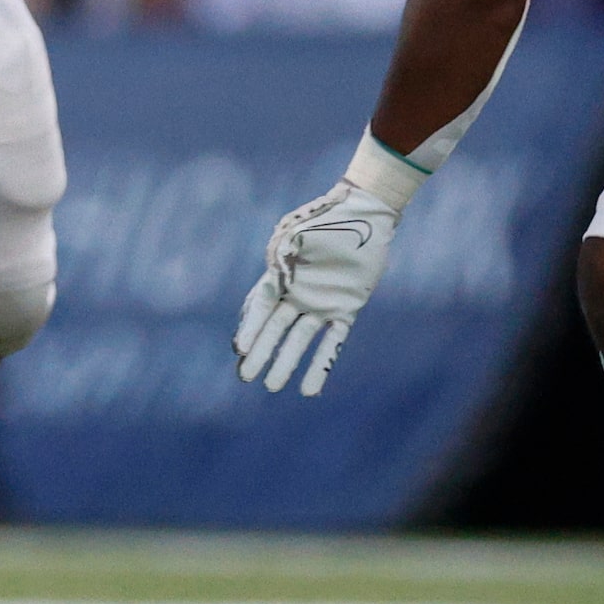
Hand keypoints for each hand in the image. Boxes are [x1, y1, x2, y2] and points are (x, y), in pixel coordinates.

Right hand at [234, 181, 399, 395]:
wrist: (363, 214)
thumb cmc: (326, 219)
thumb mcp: (296, 234)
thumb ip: (282, 258)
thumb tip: (271, 279)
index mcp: (281, 274)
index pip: (260, 307)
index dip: (250, 328)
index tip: (239, 349)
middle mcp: (298, 293)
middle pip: (275, 329)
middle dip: (260, 353)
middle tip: (246, 377)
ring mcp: (321, 304)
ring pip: (299, 340)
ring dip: (286, 363)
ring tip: (272, 386)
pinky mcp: (345, 309)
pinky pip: (332, 343)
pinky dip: (320, 366)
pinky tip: (309, 390)